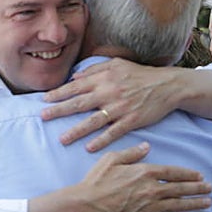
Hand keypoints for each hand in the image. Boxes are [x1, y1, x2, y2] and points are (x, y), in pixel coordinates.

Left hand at [42, 59, 181, 151]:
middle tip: (43, 117)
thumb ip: (94, 70)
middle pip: (79, 103)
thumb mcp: (116, 64)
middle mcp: (109, 93)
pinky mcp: (131, 120)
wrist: (168, 85)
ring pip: (93, 121)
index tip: (44, 100)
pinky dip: (101, 140)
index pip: (75, 86)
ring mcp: (120, 108)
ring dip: (76, 131)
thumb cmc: (139, 74)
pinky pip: (113, 132)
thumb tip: (73, 78)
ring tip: (62, 139)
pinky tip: (89, 148)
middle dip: (59, 110)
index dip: (59, 93)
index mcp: (103, 79)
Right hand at [77, 142, 211, 211]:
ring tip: (207, 202)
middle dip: (197, 188)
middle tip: (210, 188)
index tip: (199, 175)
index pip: (173, 172)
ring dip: (195, 203)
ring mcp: (150, 206)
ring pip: (178, 204)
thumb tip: (147, 147)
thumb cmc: (96, 181)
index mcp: (145, 172)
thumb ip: (131, 153)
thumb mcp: (111, 159)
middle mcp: (152, 189)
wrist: (87, 205)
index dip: (188, 174)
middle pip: (181, 188)